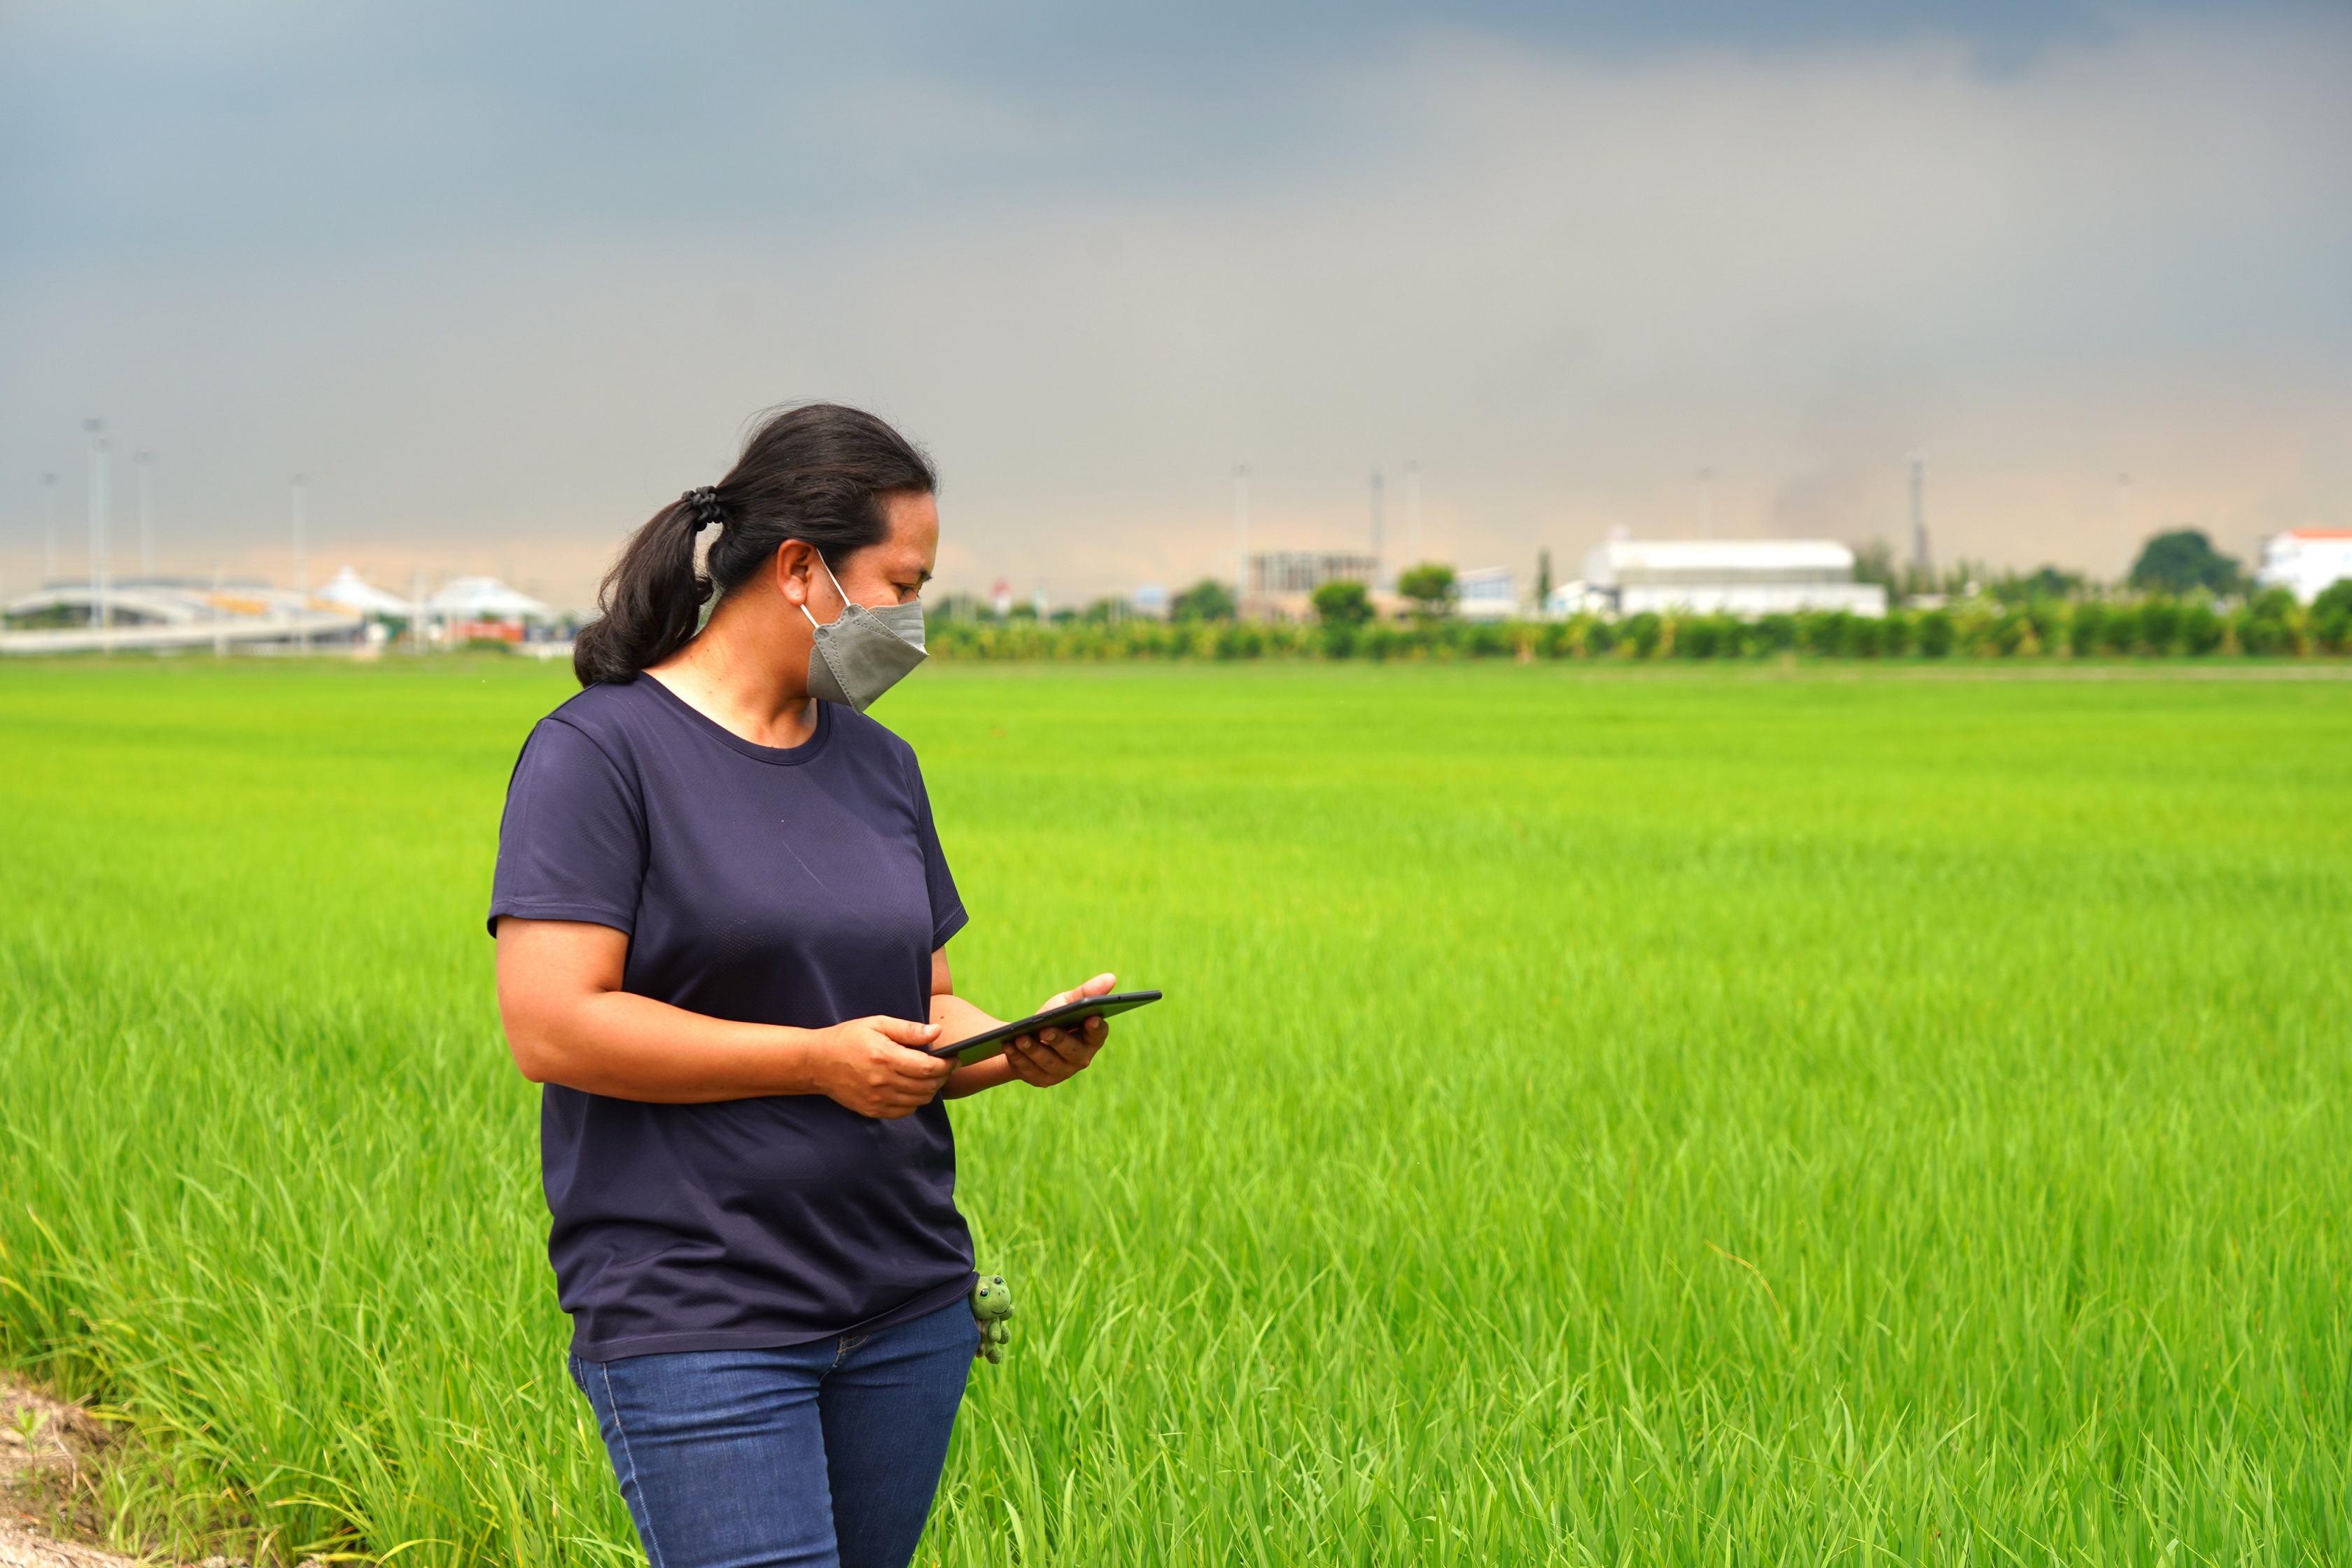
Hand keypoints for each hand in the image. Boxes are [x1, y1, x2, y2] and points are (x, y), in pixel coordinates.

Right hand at [810, 1016, 954, 1117]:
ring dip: (930, 1090)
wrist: (817, 1062)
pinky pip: (904, 1112)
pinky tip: (912, 1088)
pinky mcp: (872, 1110)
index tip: (954, 1058)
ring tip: (930, 1076)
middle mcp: (882, 1081)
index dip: (947, 1064)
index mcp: (885, 1057)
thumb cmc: (849, 1037)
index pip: (927, 1068)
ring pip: (919, 1101)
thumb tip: (936, 1032)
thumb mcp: (877, 1023)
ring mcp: (877, 1099)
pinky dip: (914, 1102)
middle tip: (946, 1066)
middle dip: (942, 1076)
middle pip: (927, 1087)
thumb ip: (909, 1029)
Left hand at [1004, 973, 1115, 1088]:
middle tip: (1045, 1030)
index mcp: (1092, 1038)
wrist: (1028, 1037)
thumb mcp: (1067, 1002)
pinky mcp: (1041, 1079)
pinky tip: (1008, 1045)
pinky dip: (1018, 1057)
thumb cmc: (1054, 1017)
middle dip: (1058, 1040)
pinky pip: (1030, 1070)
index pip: (1099, 1034)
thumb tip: (1111, 977)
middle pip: (1072, 1051)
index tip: (1090, 1018)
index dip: (1096, 1027)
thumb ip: (1087, 992)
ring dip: (1033, 1050)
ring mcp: (1061, 1072)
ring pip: (1048, 1062)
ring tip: (1019, 1038)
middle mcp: (1081, 1058)